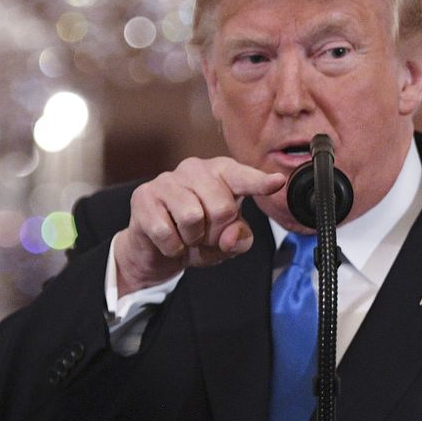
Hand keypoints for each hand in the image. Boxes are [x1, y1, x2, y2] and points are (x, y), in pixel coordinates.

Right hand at [115, 157, 285, 292]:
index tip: (278, 182)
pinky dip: (172, 246)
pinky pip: (166, 231)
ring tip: (187, 236)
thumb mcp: (227, 242)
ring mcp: (167, 180)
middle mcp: (195, 169)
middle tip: (205, 236)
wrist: (156, 251)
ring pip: (192, 217)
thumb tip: (231, 235)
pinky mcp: (143, 196)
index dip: (260, 182)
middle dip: (216, 233)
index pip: (243, 177)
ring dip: (192, 239)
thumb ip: (240, 238)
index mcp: (222, 173)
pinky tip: (169, 240)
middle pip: (222, 207)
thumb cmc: (198, 237)